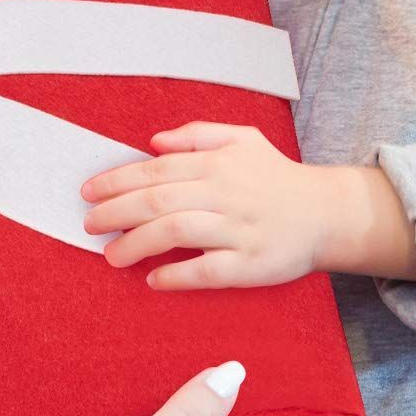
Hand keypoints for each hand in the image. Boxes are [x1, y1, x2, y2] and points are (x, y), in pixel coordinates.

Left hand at [81, 121, 329, 288]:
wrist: (327, 213)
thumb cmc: (275, 177)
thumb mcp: (242, 139)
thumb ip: (197, 135)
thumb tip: (154, 141)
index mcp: (217, 164)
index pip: (155, 171)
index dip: (116, 181)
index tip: (88, 193)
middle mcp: (225, 194)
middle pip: (157, 201)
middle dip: (115, 213)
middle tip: (89, 225)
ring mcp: (238, 230)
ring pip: (175, 233)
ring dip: (136, 244)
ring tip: (111, 255)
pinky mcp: (251, 264)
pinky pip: (206, 271)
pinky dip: (176, 276)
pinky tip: (153, 280)